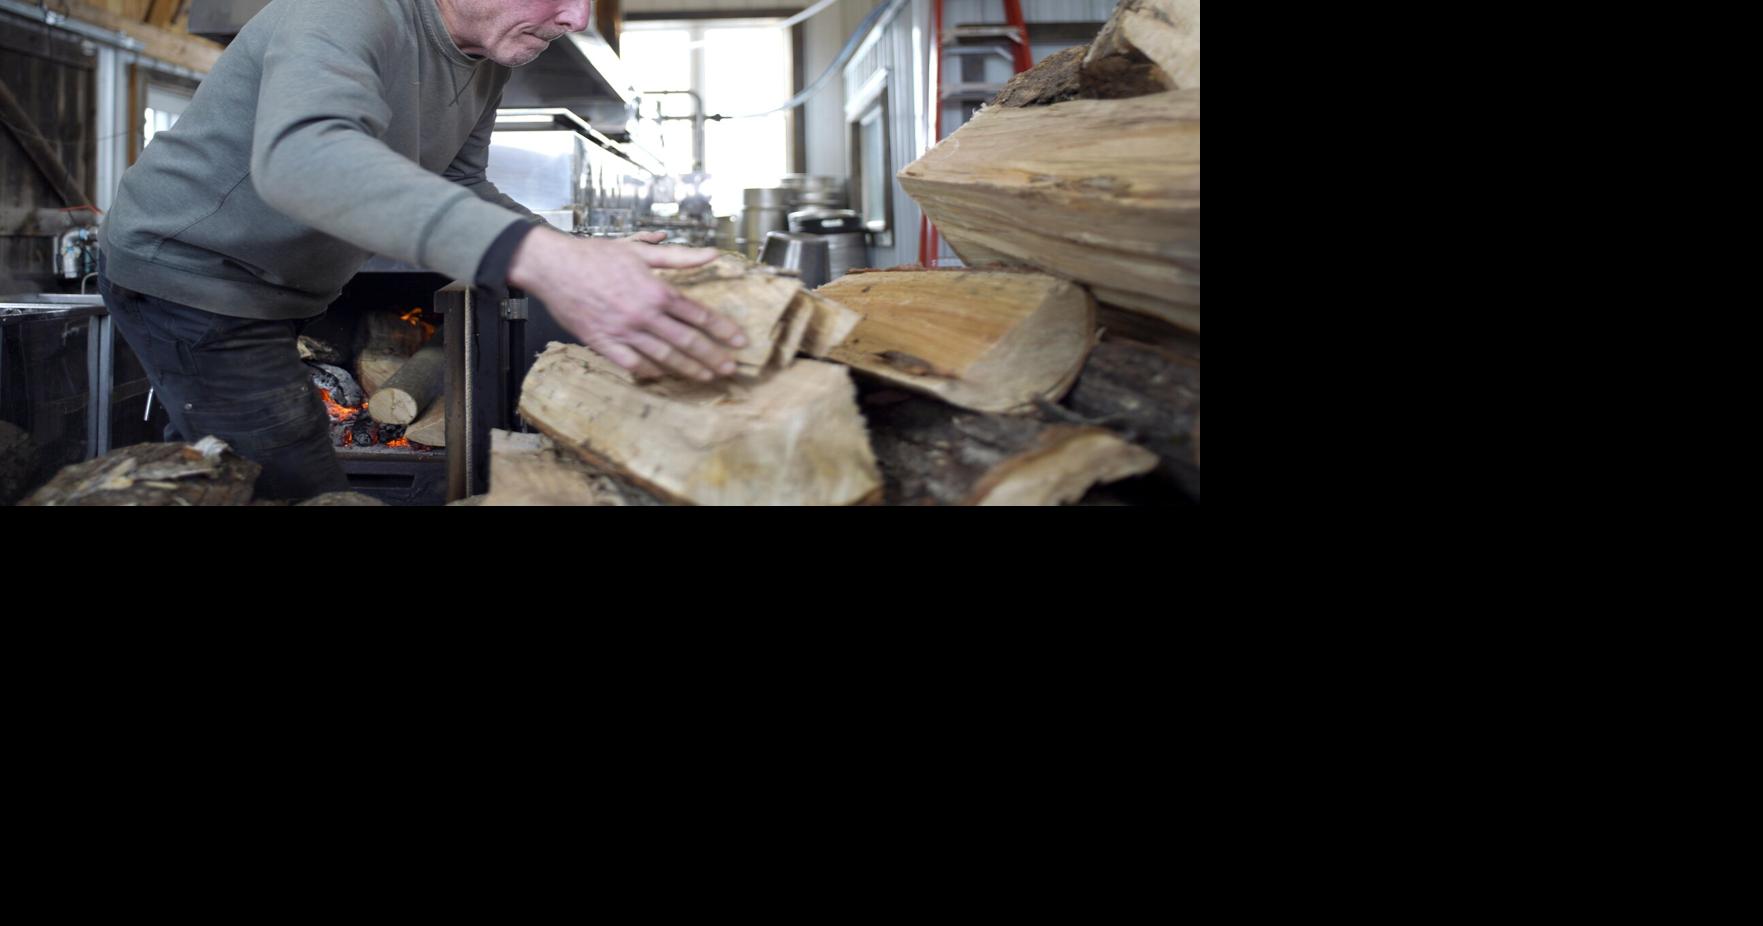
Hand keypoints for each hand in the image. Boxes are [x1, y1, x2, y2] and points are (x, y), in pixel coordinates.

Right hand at [509, 230, 747, 380]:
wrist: (554, 267)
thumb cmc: (596, 256)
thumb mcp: (640, 250)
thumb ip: (680, 257)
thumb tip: (713, 254)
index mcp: (656, 291)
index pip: (699, 315)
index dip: (722, 329)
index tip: (739, 341)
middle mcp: (644, 315)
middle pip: (687, 341)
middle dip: (712, 356)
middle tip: (730, 368)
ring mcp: (624, 333)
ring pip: (664, 357)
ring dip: (688, 369)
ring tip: (707, 376)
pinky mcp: (604, 344)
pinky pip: (632, 364)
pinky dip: (650, 372)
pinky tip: (664, 377)